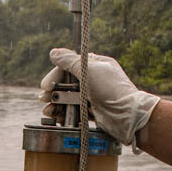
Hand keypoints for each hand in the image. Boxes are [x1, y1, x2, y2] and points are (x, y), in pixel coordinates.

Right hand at [41, 48, 160, 149]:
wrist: (127, 116)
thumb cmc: (110, 89)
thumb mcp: (88, 70)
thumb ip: (69, 61)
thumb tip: (54, 53)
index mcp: (95, 65)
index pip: (69, 66)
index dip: (55, 75)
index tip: (46, 85)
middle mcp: (94, 79)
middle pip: (67, 83)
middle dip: (53, 91)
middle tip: (43, 98)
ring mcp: (94, 95)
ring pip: (69, 98)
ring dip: (56, 104)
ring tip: (47, 111)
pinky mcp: (93, 111)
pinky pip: (74, 110)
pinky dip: (64, 113)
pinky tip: (56, 117)